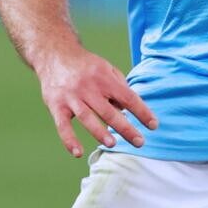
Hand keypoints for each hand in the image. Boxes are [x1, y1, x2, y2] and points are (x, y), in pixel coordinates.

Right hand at [38, 47, 156, 157]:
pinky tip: (77, 153)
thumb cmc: (86, 66)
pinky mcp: (55, 105)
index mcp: (104, 78)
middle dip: (126, 128)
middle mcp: (88, 87)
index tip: (153, 125)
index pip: (128, 97)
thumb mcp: (107, 69)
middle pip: (109, 111)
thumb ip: (119, 87)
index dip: (142, 112)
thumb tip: (130, 110)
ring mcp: (71, 97)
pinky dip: (69, 140)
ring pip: (87, 117)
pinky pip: (62, 125)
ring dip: (100, 132)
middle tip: (140, 142)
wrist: (55, 54)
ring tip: (113, 144)